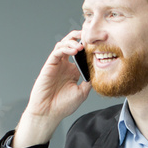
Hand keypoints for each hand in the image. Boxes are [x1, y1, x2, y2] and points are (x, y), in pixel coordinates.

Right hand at [13, 31, 92, 147]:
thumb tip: (99, 71)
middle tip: (89, 35)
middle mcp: (65, 66)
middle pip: (71, 44)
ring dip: (72, 41)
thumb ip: (89, 80)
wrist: (49, 113)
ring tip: (81, 44)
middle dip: (79, 37)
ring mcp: (57, 65)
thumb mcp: (82, 92)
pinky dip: (65, 48)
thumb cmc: (63, 105)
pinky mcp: (49, 65)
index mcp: (73, 71)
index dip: (88, 48)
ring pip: (63, 45)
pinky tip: (74, 49)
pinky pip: (57, 52)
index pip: (81, 54)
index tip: (99, 45)